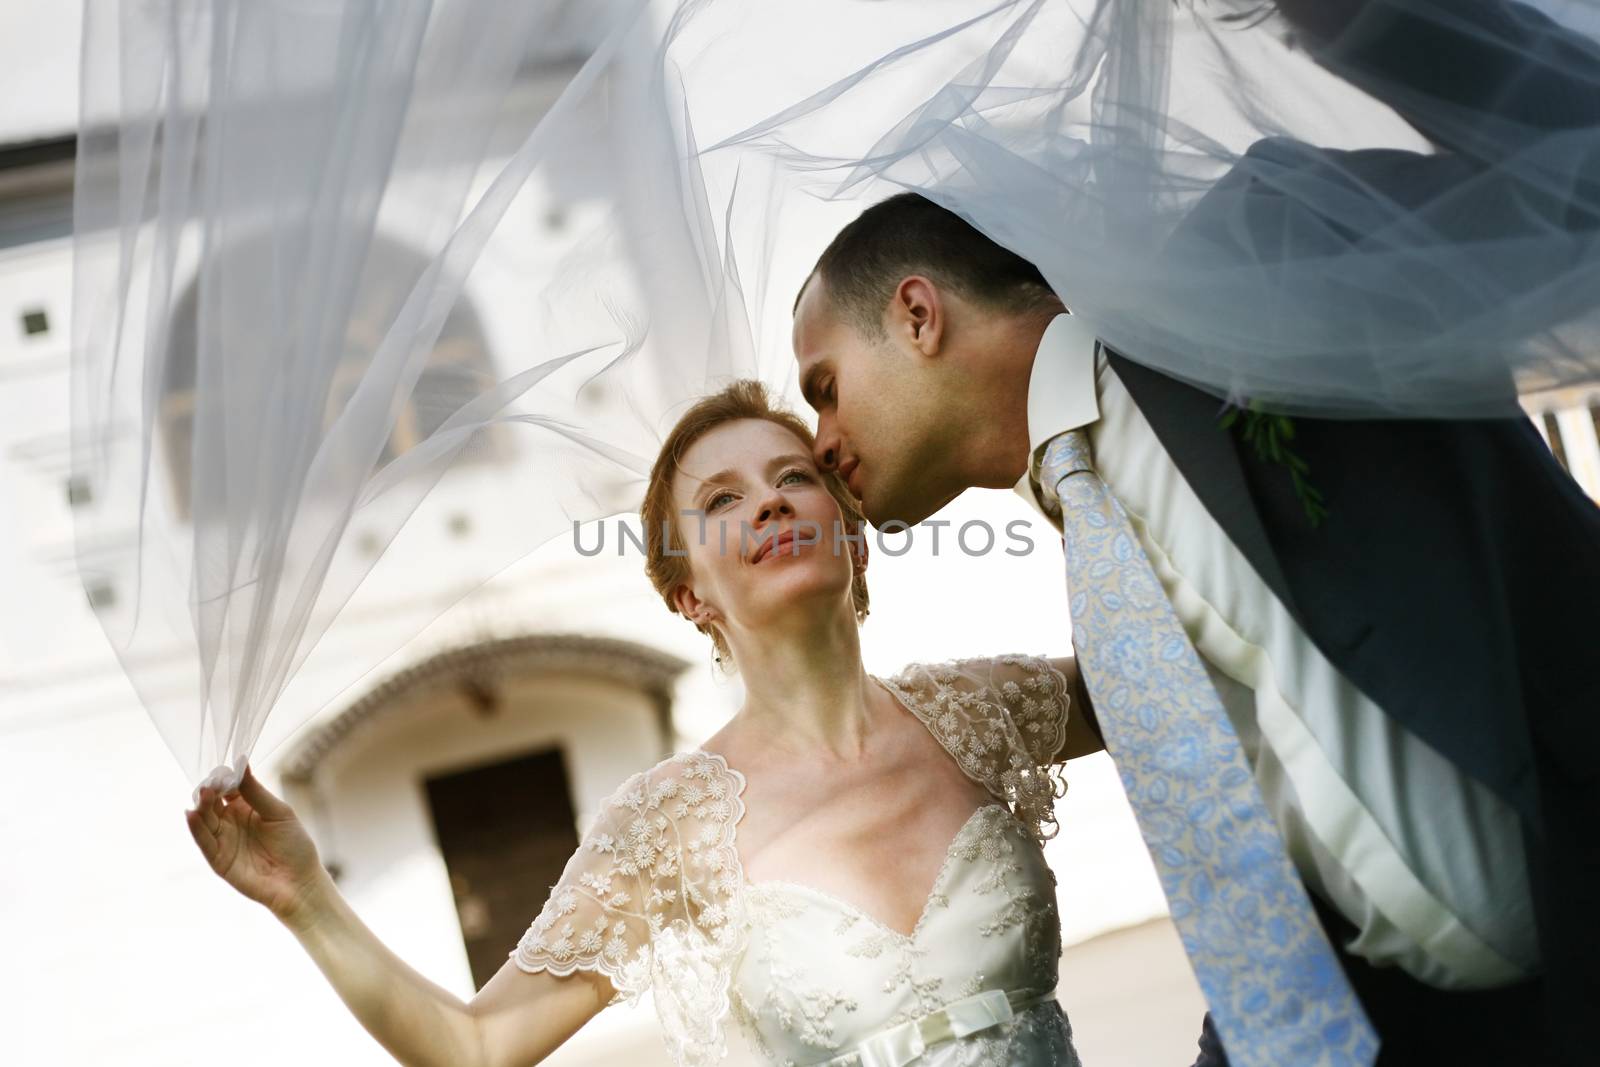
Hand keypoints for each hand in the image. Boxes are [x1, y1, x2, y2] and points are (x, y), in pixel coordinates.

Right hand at [185, 766, 328, 926]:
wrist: (299, 882)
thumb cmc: (294, 845)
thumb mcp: (278, 813)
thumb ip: (256, 792)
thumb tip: (241, 763)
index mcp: (246, 807)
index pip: (228, 787)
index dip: (224, 778)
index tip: (223, 769)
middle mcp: (231, 821)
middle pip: (212, 802)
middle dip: (209, 791)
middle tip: (210, 784)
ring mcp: (223, 840)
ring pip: (205, 819)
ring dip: (202, 807)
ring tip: (204, 795)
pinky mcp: (218, 859)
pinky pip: (204, 842)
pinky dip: (196, 829)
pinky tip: (192, 815)